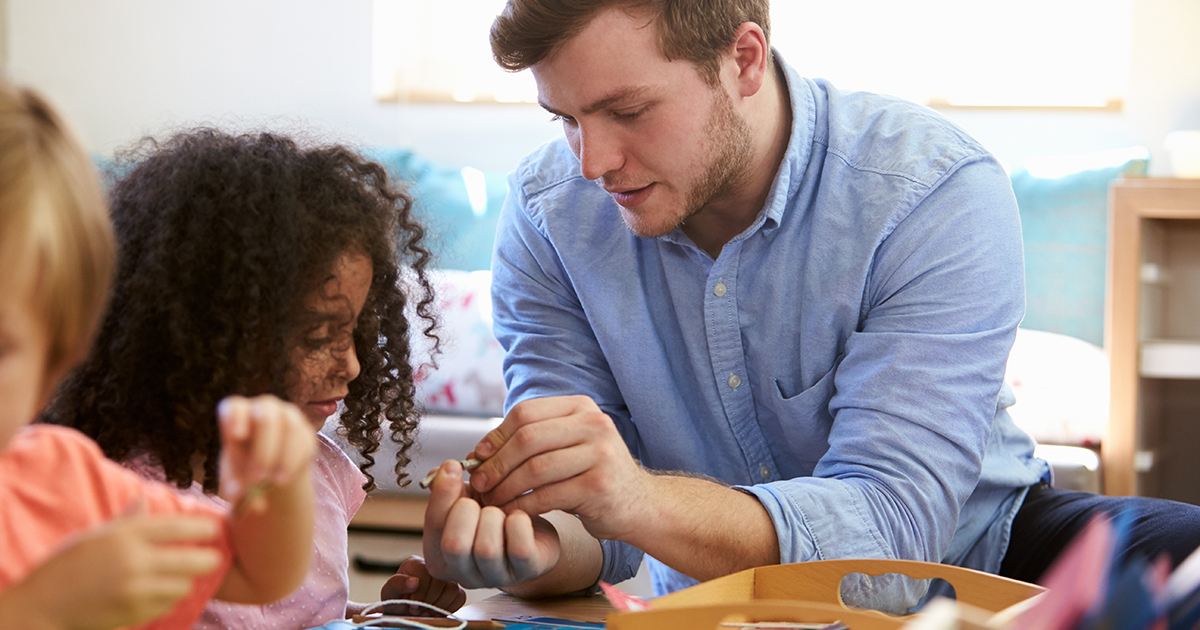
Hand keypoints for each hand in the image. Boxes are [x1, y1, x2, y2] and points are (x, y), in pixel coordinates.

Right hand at [0, 512, 221, 629]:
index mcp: (124, 537)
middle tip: (214, 558)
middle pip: (191, 560)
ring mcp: (135, 591)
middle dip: (207, 559)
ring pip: (181, 586)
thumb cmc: (68, 565)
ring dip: (182, 582)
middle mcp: (133, 562)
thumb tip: (144, 496)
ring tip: (178, 578)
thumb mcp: (96, 536)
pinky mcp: (134, 614)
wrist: (43, 605)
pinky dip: (166, 599)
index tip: (215, 528)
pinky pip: (165, 605)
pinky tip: (156, 594)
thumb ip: (127, 519)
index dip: (201, 528)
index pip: (176, 527)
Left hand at [216, 395, 314, 514]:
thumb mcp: (232, 479)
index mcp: (237, 414)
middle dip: (263, 448)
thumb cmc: (242, 469)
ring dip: (283, 456)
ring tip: (275, 482)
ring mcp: (287, 416)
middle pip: (265, 416)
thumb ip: (234, 487)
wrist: (268, 471)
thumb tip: (248, 500)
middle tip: (257, 477)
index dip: (236, 418)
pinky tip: (285, 478)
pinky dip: (295, 461)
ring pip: (289, 426)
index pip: (235, 406)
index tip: (237, 436)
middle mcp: (262, 408)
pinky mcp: (305, 431)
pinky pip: (304, 441)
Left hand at [378, 556, 466, 615]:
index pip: (425, 571)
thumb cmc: (395, 602)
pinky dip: (449, 607)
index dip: (421, 590)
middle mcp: (433, 568)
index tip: (413, 604)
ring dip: (438, 605)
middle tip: (418, 610)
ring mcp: (446, 579)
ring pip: (452, 589)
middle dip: (428, 601)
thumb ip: (397, 584)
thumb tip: (414, 582)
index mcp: (415, 564)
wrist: (403, 614)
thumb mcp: (389, 593)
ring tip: (426, 611)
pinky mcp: (455, 591)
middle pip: (440, 581)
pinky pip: (460, 597)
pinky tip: (436, 611)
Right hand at [422, 459, 561, 588]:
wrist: (531, 531)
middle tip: (480, 497)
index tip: (453, 466)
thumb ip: (449, 487)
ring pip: (486, 549)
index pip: (432, 525)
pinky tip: (519, 516)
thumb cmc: (492, 516)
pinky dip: (519, 523)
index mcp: (441, 556)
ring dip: (494, 517)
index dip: (442, 493)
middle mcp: (464, 574)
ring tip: (501, 509)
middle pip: (454, 545)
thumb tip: (442, 471)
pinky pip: (520, 549)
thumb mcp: (466, 498)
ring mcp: (495, 577)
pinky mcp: (526, 571)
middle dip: (467, 511)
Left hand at [469, 395, 650, 540]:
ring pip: (535, 468)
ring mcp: (600, 454)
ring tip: (491, 501)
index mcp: (581, 406)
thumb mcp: (568, 445)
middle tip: (478, 484)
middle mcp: (594, 424)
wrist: (639, 504)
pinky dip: (522, 505)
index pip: (525, 413)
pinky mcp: (599, 486)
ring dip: (505, 487)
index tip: (478, 457)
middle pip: (528, 439)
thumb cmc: (591, 475)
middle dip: (496, 463)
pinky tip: (512, 513)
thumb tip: (478, 452)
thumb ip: (532, 441)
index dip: (496, 435)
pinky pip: (547, 495)